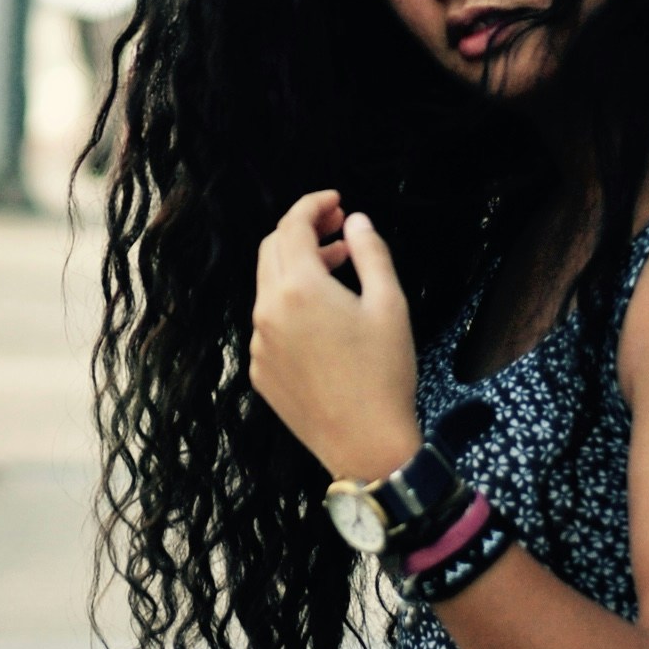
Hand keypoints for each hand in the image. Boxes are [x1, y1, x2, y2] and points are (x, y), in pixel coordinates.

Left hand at [250, 193, 419, 483]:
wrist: (367, 446)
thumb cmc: (384, 374)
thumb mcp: (390, 305)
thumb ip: (371, 253)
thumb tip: (356, 221)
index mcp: (299, 288)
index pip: (292, 226)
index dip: (313, 205)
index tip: (336, 202)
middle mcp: (267, 311)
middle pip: (273, 249)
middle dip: (302, 231)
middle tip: (338, 229)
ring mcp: (258, 342)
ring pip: (269, 286)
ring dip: (298, 269)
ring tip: (338, 269)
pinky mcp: (259, 370)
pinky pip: (269, 322)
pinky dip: (290, 305)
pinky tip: (324, 317)